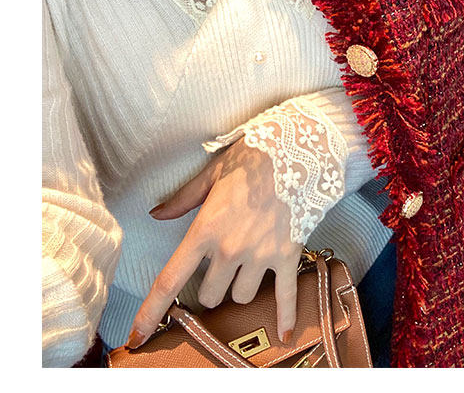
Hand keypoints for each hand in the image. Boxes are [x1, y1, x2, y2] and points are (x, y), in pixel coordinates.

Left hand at [126, 139, 301, 348]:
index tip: (138, 336)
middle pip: (211, 295)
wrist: (299, 152)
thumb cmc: (254, 157)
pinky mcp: (287, 256)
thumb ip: (183, 199)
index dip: (150, 312)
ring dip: (241, 287)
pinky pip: (285, 295)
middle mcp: (230, 249)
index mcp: (205, 229)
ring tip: (250, 265)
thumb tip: (156, 213)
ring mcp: (260, 255)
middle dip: (212, 286)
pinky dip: (285, 316)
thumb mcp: (213, 173)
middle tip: (220, 266)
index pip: (170, 280)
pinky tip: (284, 333)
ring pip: (242, 296)